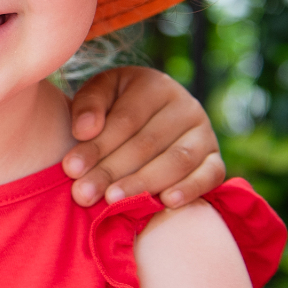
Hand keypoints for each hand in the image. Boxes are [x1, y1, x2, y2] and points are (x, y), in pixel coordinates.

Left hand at [63, 66, 223, 208]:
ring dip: (143, 184)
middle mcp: (185, 106)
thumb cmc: (116, 106)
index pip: (125, 120)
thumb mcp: (100, 94)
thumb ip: (88, 106)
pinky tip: (167, 202)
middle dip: (111, 171)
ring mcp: (204, 133)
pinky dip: (190, 189)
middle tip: (84, 194)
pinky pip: (210, 175)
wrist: (150, 117)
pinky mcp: (216, 158)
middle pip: (147, 143)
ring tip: (114, 201)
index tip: (71, 169)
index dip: (97, 145)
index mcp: (154, 85)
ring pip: (176, 160)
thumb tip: (84, 130)